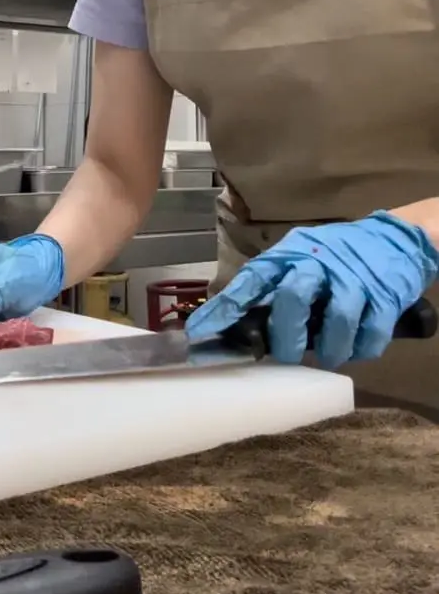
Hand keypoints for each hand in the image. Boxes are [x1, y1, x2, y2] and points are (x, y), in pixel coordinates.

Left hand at [184, 212, 438, 368]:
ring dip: (327, 349)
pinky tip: (354, 347)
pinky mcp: (385, 298)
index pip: (252, 279)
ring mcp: (354, 280)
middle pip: (293, 299)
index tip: (199, 333)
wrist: (395, 238)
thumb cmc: (335, 253)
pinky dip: (360, 350)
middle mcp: (319, 263)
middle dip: (286, 336)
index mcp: (291, 253)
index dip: (225, 307)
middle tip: (284, 354)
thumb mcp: (300, 256)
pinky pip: (370, 336)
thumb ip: (274, 285)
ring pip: (335, 321)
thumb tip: (235, 324)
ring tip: (324, 354)